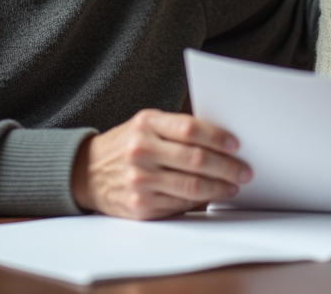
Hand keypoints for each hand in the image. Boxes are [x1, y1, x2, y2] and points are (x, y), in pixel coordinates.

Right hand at [71, 109, 251, 219]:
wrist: (86, 172)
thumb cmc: (125, 145)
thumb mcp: (144, 125)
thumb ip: (176, 129)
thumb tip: (221, 141)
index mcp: (146, 124)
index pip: (191, 129)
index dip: (218, 138)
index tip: (235, 145)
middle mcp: (141, 151)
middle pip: (196, 159)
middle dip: (227, 166)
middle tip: (244, 171)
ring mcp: (140, 180)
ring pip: (192, 186)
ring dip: (219, 187)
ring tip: (232, 186)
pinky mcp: (141, 206)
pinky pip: (180, 204)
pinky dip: (200, 201)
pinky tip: (210, 196)